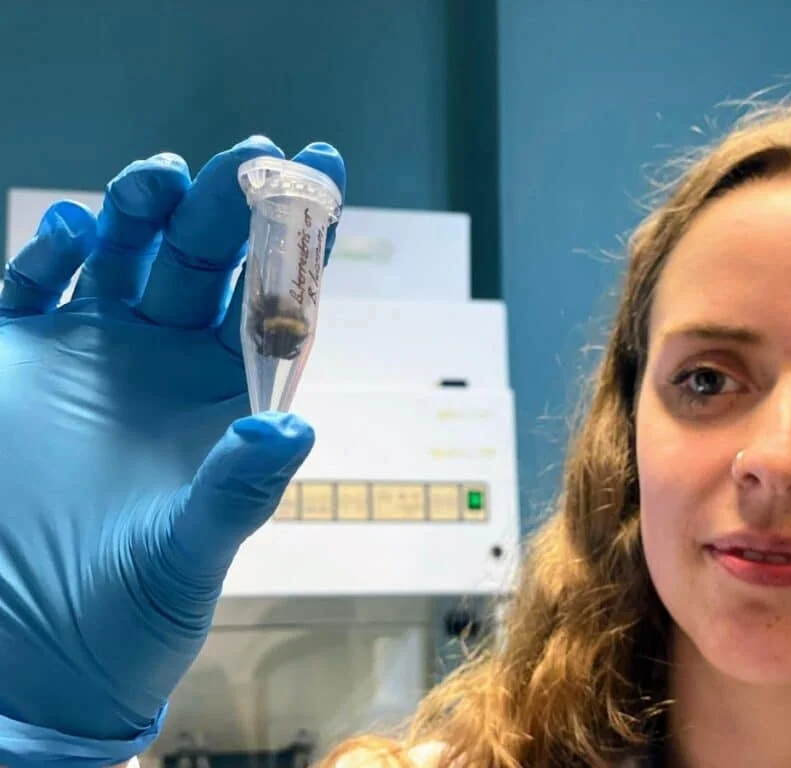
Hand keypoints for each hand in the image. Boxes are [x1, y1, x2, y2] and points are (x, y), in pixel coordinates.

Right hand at [0, 137, 345, 767]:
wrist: (36, 650)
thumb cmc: (133, 609)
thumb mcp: (190, 555)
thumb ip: (237, 489)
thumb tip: (294, 423)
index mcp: (227, 388)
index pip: (275, 298)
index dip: (301, 234)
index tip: (327, 163)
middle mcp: (164, 355)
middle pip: (202, 258)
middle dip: (224, 204)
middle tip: (250, 158)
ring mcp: (89, 348)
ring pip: (121, 253)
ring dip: (140, 208)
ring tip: (158, 181)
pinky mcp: (14, 357)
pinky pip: (29, 288)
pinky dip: (45, 255)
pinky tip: (66, 230)